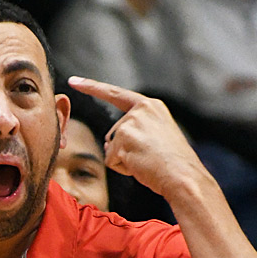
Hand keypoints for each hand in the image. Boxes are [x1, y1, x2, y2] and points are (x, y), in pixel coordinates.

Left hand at [67, 75, 205, 197]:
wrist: (183, 176)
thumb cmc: (173, 164)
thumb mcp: (157, 137)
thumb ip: (134, 132)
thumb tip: (107, 144)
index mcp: (150, 106)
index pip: (116, 94)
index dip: (92, 88)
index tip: (73, 81)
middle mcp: (140, 110)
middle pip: (113, 134)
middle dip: (124, 151)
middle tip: (150, 158)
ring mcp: (131, 123)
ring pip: (111, 149)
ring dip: (124, 161)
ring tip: (147, 161)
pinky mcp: (123, 139)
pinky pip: (111, 161)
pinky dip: (123, 169)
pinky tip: (141, 167)